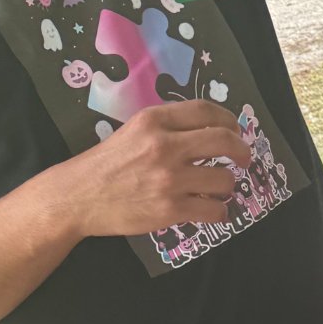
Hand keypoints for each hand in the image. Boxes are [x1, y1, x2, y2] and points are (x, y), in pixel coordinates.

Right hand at [58, 103, 250, 241]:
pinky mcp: (171, 209)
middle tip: (244, 159)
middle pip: (224, 141)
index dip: (229, 120)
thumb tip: (206, 131)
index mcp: (154, 120)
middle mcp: (165, 146)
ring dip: (227, 186)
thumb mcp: (132, 131)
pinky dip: (219, 212)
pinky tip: (211, 210)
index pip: (206, 111)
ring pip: (224, 179)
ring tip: (216, 189)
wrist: (78, 196)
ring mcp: (170, 179)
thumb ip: (166, 128)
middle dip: (242, 150)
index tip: (235, 131)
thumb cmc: (106, 164)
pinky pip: (215, 211)